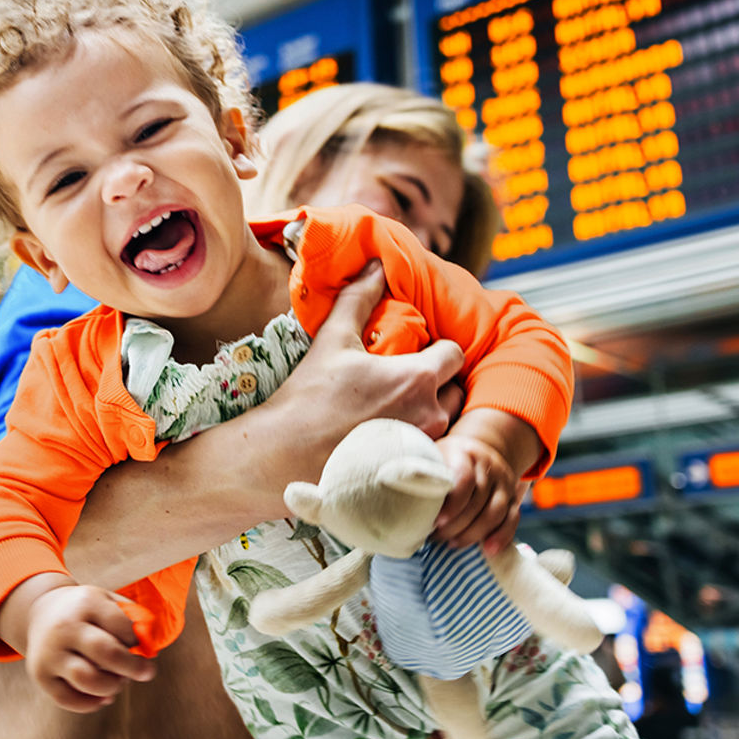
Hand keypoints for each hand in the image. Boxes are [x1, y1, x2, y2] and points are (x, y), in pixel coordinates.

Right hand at [24, 584, 155, 712]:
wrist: (42, 612)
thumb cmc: (86, 610)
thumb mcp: (108, 600)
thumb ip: (133, 618)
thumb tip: (151, 647)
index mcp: (86, 603)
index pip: (121, 626)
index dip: (138, 640)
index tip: (141, 645)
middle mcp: (65, 628)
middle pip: (105, 653)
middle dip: (133, 667)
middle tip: (147, 672)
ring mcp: (50, 653)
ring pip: (87, 680)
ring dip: (112, 686)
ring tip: (119, 681)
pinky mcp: (40, 675)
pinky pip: (68, 699)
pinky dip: (91, 703)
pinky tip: (104, 696)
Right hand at [270, 260, 464, 443]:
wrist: (284, 456)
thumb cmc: (309, 397)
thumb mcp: (333, 339)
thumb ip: (359, 297)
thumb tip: (376, 264)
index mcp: (417, 378)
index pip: (454, 353)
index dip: (438, 349)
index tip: (415, 353)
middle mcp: (430, 415)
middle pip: (454, 392)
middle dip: (436, 384)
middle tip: (401, 383)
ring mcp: (422, 448)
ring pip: (443, 424)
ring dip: (427, 414)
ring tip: (393, 411)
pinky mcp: (410, 473)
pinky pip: (429, 452)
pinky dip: (416, 443)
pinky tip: (385, 440)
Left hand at [432, 433, 521, 555]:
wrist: (480, 450)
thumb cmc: (446, 460)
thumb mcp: (434, 457)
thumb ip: (423, 474)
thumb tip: (396, 501)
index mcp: (464, 453)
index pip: (464, 478)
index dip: (452, 503)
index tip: (436, 521)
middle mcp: (488, 465)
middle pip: (478, 500)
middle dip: (457, 524)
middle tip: (437, 537)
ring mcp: (504, 481)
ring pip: (496, 511)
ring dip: (474, 533)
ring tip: (453, 543)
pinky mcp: (513, 497)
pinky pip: (513, 519)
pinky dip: (502, 536)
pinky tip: (488, 550)